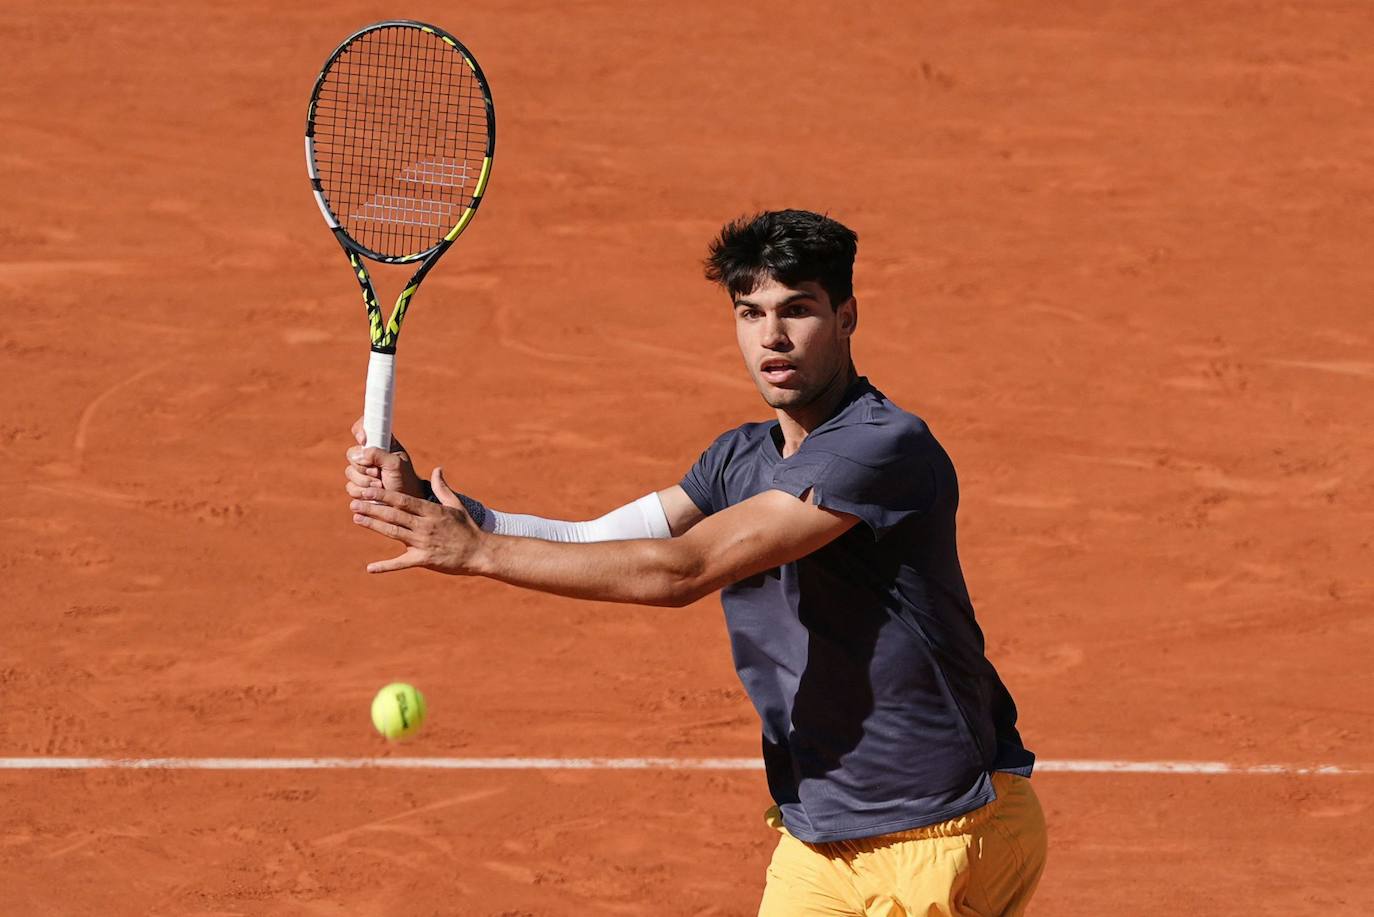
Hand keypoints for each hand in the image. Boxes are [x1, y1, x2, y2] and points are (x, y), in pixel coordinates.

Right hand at [345, 416, 422, 497]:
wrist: (403, 503)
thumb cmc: (404, 479)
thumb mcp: (396, 464)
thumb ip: (378, 454)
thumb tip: (358, 454)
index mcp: (381, 443)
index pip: (364, 427)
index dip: (360, 431)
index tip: (363, 440)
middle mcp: (369, 454)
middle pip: (352, 453)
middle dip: (365, 466)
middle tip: (379, 473)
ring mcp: (361, 470)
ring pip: (349, 471)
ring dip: (365, 481)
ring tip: (380, 484)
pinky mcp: (357, 485)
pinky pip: (350, 486)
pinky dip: (361, 491)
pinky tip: (373, 493)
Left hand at [350, 467, 484, 574]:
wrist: (481, 552)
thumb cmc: (468, 528)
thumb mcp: (456, 505)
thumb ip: (443, 488)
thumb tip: (437, 469)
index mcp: (431, 511)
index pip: (403, 500)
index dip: (383, 495)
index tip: (368, 489)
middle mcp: (425, 526)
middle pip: (394, 514)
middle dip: (373, 507)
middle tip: (354, 502)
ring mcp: (423, 543)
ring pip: (393, 532)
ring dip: (374, 525)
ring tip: (356, 518)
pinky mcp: (424, 560)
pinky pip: (401, 563)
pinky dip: (386, 566)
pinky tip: (370, 568)